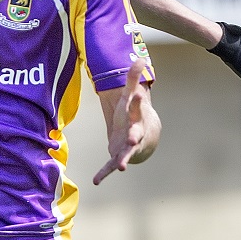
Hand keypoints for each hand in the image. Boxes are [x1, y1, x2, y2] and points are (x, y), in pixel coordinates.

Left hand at [94, 61, 156, 184]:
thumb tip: (141, 58)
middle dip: (135, 135)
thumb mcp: (131, 96)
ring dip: (123, 160)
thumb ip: (132, 79)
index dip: (136, 100)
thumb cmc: (134, 115)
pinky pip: (110, 166)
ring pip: (127, 154)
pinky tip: (96, 181)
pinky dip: (103, 174)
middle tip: (134, 137)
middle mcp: (135, 134)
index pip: (136, 107)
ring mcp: (127, 148)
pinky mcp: (118, 157)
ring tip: (122, 167)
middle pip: (136, 134)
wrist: (145, 139)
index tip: (136, 93)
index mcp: (136, 117)